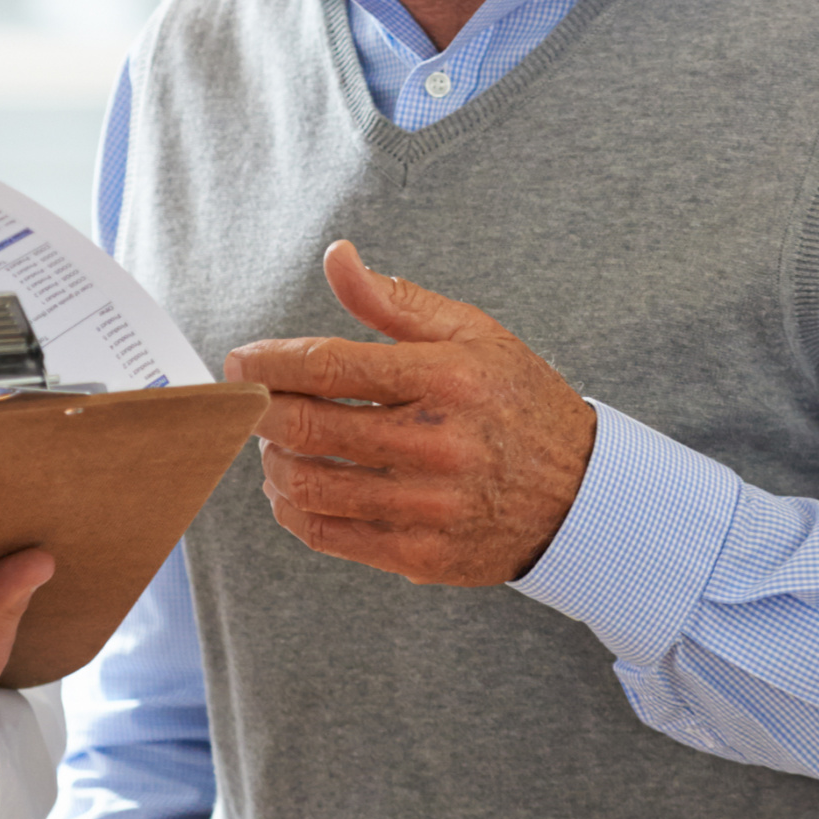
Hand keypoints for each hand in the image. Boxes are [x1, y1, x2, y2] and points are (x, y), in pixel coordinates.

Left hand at [224, 240, 596, 585]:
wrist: (584, 496)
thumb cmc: (518, 404)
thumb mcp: (472, 336)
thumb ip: (395, 301)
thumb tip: (336, 258)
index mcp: (446, 379)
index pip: (327, 366)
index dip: (267, 363)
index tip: (241, 362)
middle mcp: (436, 443)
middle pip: (303, 426)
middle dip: (260, 411)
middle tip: (254, 402)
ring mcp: (426, 505)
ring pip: (305, 483)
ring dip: (273, 461)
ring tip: (280, 444)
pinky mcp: (418, 554)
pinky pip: (324, 533)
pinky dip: (292, 508)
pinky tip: (294, 488)